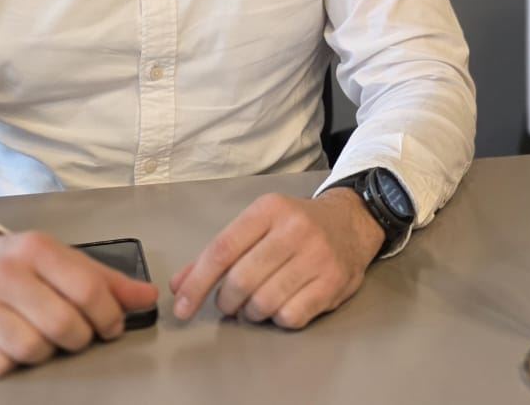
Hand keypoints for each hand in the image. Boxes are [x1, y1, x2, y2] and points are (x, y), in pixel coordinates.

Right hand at [0, 229, 159, 377]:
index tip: (111, 326)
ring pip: (30, 349)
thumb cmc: (15, 266)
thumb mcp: (58, 260)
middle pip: (62, 324)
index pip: (87, 289)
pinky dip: (12, 365)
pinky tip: (10, 347)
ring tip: (43, 339)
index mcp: (36, 249)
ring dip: (46, 353)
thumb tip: (148, 297)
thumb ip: (104, 280)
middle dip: (79, 338)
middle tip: (77, 335)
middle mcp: (4, 273)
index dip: (109, 316)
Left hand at [167, 189, 383, 329]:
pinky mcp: (334, 282)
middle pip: (241, 281)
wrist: (351, 222)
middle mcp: (294, 229)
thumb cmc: (296, 227)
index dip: (197, 283)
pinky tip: (282, 306)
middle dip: (226, 302)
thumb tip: (178, 286)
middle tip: (229, 304)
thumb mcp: (257, 226)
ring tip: (256, 305)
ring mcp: (317, 256)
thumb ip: (218, 254)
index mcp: (269, 210)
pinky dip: (278, 319)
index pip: (222, 249)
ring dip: (251, 313)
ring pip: (264, 303)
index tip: (182, 308)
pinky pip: (291, 316)